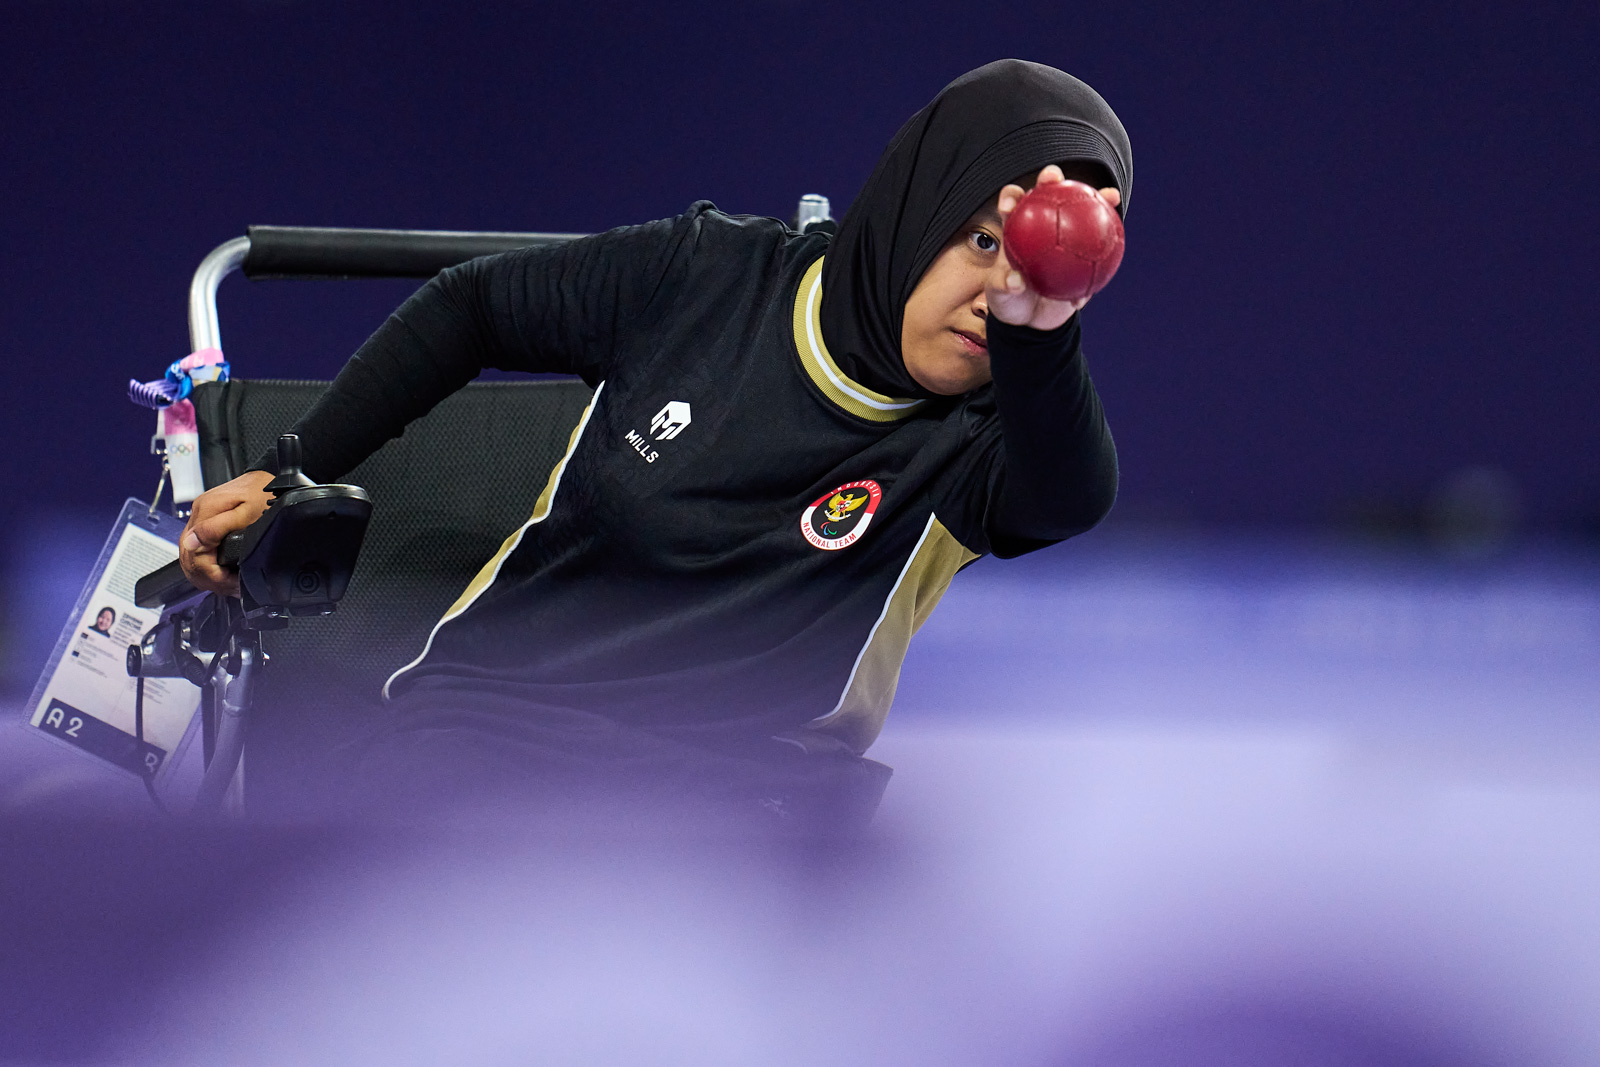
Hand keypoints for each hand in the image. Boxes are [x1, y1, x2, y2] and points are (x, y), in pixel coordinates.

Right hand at [178, 470, 274, 595]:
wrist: (268, 480)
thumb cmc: (263, 494)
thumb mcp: (247, 512)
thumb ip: (217, 527)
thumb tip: (191, 543)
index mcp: (205, 512)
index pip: (194, 554)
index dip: (214, 574)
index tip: (233, 582)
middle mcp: (197, 515)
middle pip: (189, 558)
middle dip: (211, 579)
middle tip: (233, 587)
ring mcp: (199, 520)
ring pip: (190, 558)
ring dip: (208, 575)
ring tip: (230, 584)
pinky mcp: (204, 524)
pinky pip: (197, 552)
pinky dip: (208, 567)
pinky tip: (224, 574)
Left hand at [987, 164, 1121, 330]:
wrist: (1031, 318)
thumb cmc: (1009, 300)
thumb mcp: (999, 295)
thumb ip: (1003, 285)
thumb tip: (1015, 281)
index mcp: (1017, 231)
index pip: (1013, 207)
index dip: (1012, 197)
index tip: (1012, 200)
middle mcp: (1041, 227)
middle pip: (1048, 198)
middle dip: (1052, 180)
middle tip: (1054, 177)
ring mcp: (1064, 240)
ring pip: (1081, 214)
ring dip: (1097, 199)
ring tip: (1111, 195)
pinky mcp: (1082, 256)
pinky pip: (1098, 249)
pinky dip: (1107, 245)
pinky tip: (1119, 236)